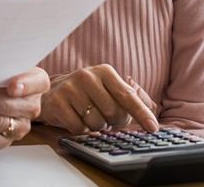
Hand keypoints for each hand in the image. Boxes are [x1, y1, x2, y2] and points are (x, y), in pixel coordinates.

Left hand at [0, 67, 47, 148]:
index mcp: (38, 83)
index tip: (12, 86)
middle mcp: (32, 107)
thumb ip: (0, 65)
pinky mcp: (4, 141)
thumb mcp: (4, 65)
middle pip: (14, 107)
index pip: (37, 83)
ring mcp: (20, 126)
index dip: (25, 85)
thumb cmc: (0, 75)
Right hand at [39, 64, 159, 132]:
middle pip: (113, 112)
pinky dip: (80, 130)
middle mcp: (87, 76)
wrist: (50, 92)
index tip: (153, 128)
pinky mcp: (57, 102)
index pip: (127, 95)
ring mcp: (70, 88)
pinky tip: (75, 118)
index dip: (142, 113)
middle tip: (105, 117)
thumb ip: (130, 97)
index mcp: (104, 72)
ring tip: (87, 116)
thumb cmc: (85, 93)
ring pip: (96, 123)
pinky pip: (79, 128)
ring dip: (95, 126)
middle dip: (112, 122)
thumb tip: (153, 109)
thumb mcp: (108, 88)